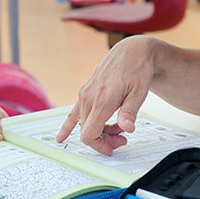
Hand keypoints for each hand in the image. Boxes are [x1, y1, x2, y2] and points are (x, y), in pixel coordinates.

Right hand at [56, 36, 154, 154]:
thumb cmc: (137, 71)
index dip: (100, 146)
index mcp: (102, 100)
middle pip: (87, 131)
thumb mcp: (139, 93)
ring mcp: (85, 93)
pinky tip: (61, 137)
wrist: (131, 51)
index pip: (89, 134)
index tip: (114, 147)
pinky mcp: (85, 91)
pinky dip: (68, 126)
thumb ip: (129, 112)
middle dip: (104, 140)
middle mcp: (89, 97)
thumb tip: (127, 129)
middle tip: (123, 136)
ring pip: (84, 123)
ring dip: (99, 131)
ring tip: (118, 127)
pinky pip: (73, 112)